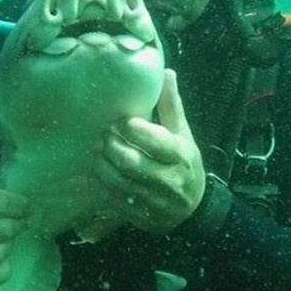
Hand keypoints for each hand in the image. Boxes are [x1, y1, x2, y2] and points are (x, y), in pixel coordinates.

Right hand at [0, 125, 29, 289]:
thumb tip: (4, 117)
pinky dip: (1, 269)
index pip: (4, 204)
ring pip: (1, 253)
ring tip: (3, 236)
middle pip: (7, 230)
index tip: (24, 203)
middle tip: (16, 219)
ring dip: (7, 246)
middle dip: (17, 224)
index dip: (20, 204)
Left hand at [93, 69, 204, 233]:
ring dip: (101, 167)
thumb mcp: (182, 133)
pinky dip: (101, 187)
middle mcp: (170, 181)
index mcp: (181, 155)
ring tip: (96, 154)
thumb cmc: (184, 162)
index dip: (130, 127)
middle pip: (130, 162)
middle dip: (110, 147)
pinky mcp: (143, 218)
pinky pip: (114, 203)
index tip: (120, 120)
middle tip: (101, 136)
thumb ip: (170, 105)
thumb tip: (165, 72)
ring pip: (118, 183)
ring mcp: (156, 203)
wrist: (194, 208)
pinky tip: (97, 174)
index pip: (153, 139)